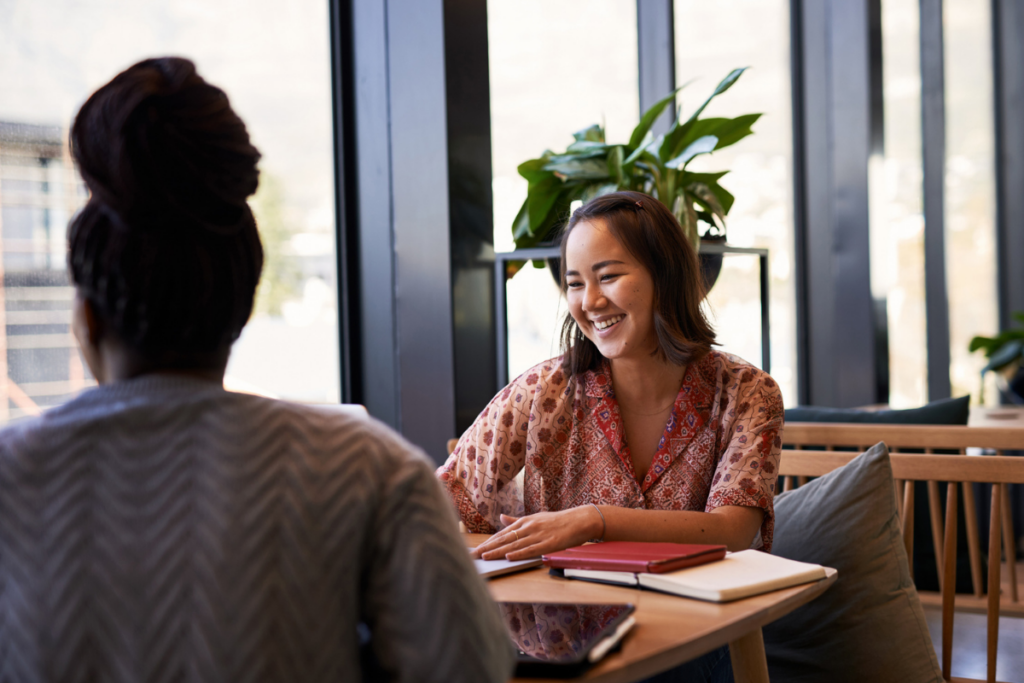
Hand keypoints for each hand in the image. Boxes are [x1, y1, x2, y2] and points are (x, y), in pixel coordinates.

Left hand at [471, 507, 603, 560]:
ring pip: (515, 545)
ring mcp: (538, 535)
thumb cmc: (557, 521)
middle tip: (473, 556)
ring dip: (498, 552)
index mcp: (525, 521)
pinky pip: (532, 549)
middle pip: (504, 539)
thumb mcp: (535, 518)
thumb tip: (501, 519)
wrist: (579, 520)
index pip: (502, 534)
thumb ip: (517, 520)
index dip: (488, 543)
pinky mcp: (549, 543)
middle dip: (487, 548)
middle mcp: (529, 527)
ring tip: (485, 557)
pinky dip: (519, 553)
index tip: (475, 550)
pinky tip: (509, 556)